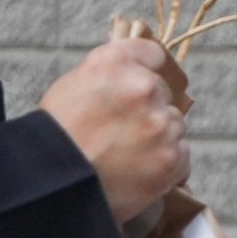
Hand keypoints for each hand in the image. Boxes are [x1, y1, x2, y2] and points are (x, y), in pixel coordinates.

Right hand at [43, 35, 190, 225]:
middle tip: (122, 128)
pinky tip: (139, 168)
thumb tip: (134, 65)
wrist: (55, 184)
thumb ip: (110, 74)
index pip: (152, 53)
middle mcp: (143, 87)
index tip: (139, 84)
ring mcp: (161, 124)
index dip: (145, 70)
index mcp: (115, 63)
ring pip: (174, 124)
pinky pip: (181, 153)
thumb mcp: (75, 85)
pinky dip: (166, 161)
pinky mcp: (173, 156)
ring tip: (127, 152)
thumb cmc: (58, 135)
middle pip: (162, 92)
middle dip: (148, 107)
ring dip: (159, 135)